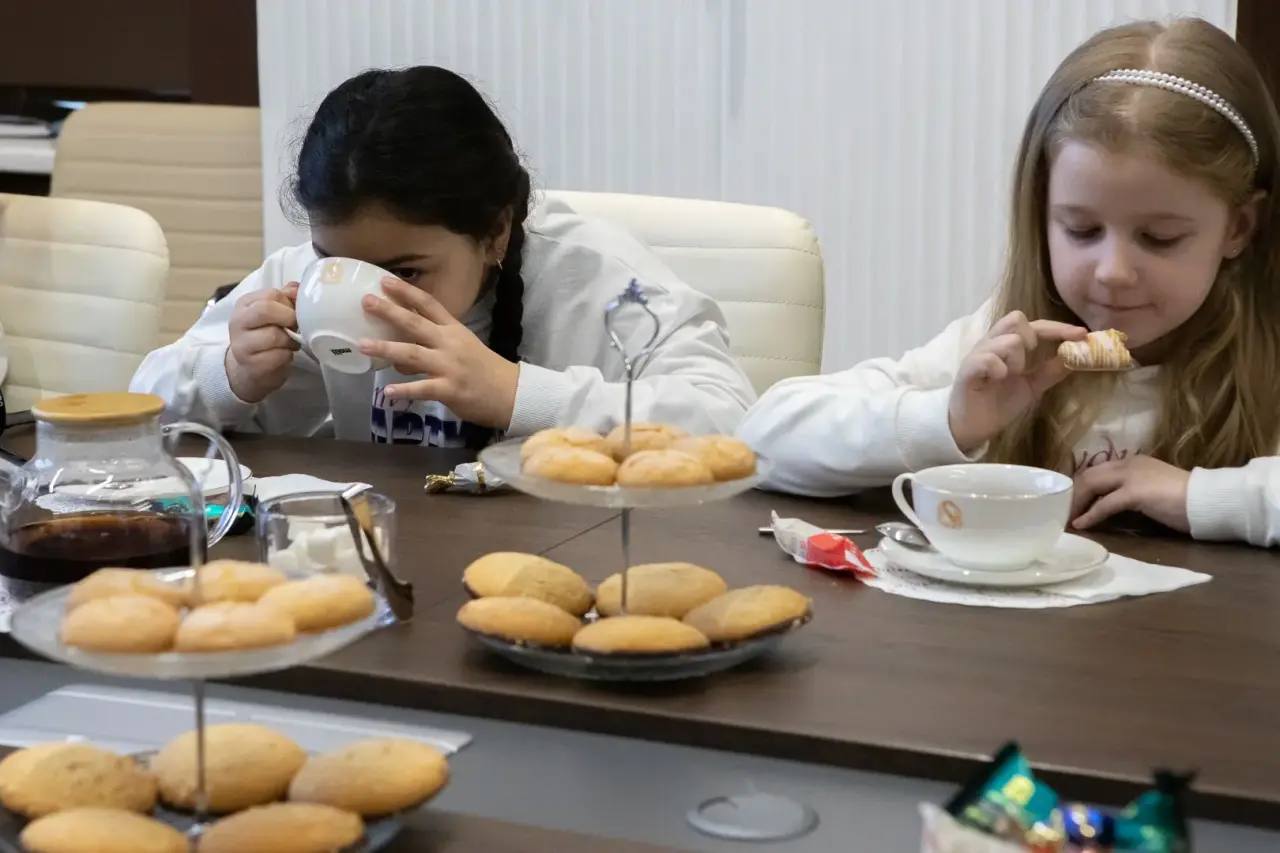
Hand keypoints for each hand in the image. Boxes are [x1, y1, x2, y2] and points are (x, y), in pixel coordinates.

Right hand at [225, 283, 299, 402]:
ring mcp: (242, 346)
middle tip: (295, 327)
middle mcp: (238, 322)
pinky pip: (280, 356)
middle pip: (266, 310)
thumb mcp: (272, 313)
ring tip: (290, 343)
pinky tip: (284, 355)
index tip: (293, 313)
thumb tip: (298, 288)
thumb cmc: (264, 336)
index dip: (289, 303)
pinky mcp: (253, 366)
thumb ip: (285, 298)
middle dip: (288, 318)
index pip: (271, 294)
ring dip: (291, 340)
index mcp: (244, 304)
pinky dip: (288, 356)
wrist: (248, 368)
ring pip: (275, 335)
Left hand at [358, 277, 519, 428]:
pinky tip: (387, 391)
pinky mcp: (450, 389)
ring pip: (413, 354)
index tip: (385, 280)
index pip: (429, 304)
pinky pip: (423, 388)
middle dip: (390, 311)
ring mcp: (449, 366)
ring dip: (386, 348)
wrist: (511, 393)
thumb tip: (402, 341)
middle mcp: (449, 344)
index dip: (406, 291)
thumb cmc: (484, 369)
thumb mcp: (463, 345)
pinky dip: (405, 390)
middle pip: (416, 324)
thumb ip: (435, 340)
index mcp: (454, 330)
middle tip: (366, 301)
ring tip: (362, 345)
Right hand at [948, 311, 1087, 452]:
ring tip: (1010, 376)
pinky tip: (997, 380)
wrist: (971, 427)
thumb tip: (1078, 356)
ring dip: (1017, 360)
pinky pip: (988, 359)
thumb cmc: (998, 403)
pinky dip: (999, 369)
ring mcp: (979, 355)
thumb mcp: (1032, 386)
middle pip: (1016, 318)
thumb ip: (1051, 371)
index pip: (1035, 325)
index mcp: (1007, 345)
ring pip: (1008, 340)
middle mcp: (992, 343)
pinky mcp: (967, 370)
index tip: (1082, 334)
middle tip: (1030, 361)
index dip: (1059, 328)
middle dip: (1032, 337)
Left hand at [1071, 455, 1190, 531]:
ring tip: (1068, 519)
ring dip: (1076, 503)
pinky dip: (1090, 515)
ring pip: (1091, 485)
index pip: (1097, 470)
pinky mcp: (1135, 493)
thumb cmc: (1184, 500)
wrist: (1208, 501)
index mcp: (1133, 463)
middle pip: (1088, 476)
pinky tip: (1081, 525)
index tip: (1070, 502)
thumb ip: (1132, 491)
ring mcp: (1131, 477)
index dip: (1080, 487)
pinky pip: (1105, 504)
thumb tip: (1109, 504)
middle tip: (1063, 513)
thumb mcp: (1152, 489)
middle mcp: (1129, 464)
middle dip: (1073, 495)